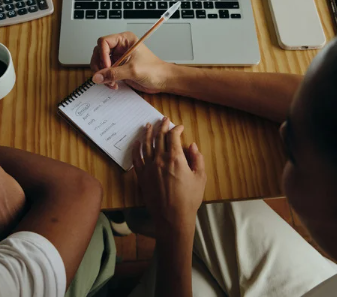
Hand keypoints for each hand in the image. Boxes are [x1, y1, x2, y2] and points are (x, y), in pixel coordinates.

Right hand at [90, 32, 172, 93]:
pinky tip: (114, 84)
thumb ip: (114, 73)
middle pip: (98, 52)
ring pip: (100, 63)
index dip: (102, 54)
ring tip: (111, 82)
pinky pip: (105, 72)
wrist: (162, 80)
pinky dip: (106, 79)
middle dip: (100, 66)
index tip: (107, 66)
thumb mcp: (133, 70)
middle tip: (104, 76)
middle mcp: (120, 47)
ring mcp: (118, 57)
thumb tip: (97, 77)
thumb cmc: (154, 70)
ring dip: (102, 74)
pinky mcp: (118, 67)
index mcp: (125, 40)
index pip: (104, 42)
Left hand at [132, 118, 206, 233]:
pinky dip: (136, 149)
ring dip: (148, 133)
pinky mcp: (141, 176)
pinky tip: (137, 142)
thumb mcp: (200, 178)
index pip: (173, 137)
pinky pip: (136, 159)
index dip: (176, 129)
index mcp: (175, 158)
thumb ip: (197, 159)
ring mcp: (149, 167)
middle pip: (159, 138)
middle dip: (162, 126)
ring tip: (148, 125)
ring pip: (146, 145)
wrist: (172, 217)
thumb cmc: (189, 199)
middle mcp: (160, 160)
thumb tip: (192, 146)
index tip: (180, 127)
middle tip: (164, 119)